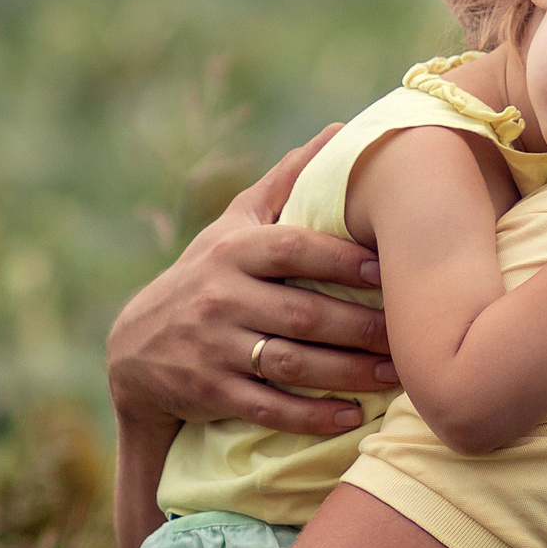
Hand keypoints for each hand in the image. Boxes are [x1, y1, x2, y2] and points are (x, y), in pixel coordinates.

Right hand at [105, 124, 400, 438]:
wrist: (134, 350)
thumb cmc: (207, 276)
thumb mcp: (233, 226)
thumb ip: (285, 183)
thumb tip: (337, 132)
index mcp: (232, 251)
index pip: (293, 250)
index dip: (343, 259)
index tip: (392, 268)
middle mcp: (220, 298)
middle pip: (304, 314)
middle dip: (363, 327)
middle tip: (412, 334)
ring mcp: (214, 348)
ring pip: (293, 364)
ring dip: (350, 372)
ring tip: (397, 375)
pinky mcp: (211, 393)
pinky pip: (270, 408)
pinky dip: (313, 415)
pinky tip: (353, 414)